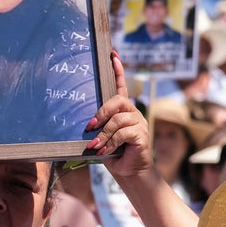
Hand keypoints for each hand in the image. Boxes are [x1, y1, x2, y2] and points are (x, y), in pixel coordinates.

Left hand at [88, 52, 153, 179]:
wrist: (129, 172)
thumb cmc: (113, 153)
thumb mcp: (102, 136)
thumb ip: (97, 127)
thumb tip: (83, 124)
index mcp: (123, 110)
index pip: (121, 86)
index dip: (117, 70)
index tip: (112, 54)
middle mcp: (132, 112)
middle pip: (118, 101)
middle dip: (101, 113)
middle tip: (90, 126)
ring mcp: (139, 122)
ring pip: (118, 120)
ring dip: (103, 134)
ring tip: (95, 146)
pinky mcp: (142, 135)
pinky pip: (123, 133)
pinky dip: (110, 142)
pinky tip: (104, 151)